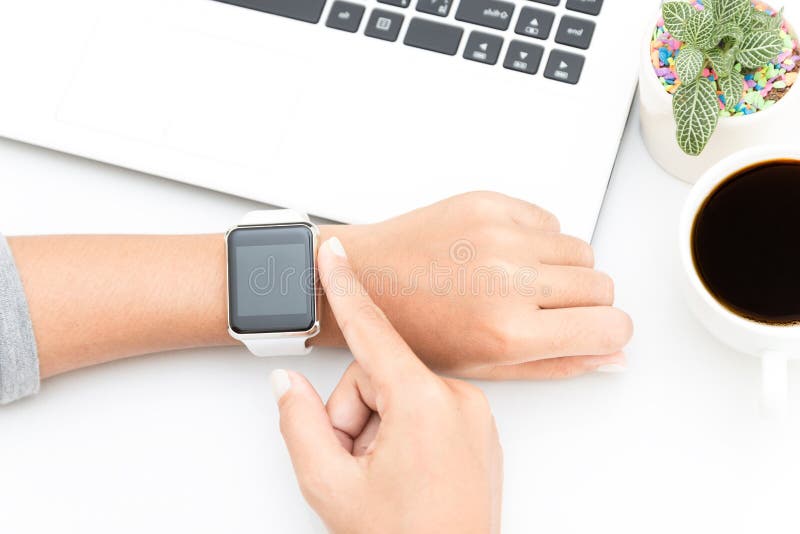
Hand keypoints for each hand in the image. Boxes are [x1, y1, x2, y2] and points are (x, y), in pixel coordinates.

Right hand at [272, 237, 502, 533]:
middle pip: (377, 375)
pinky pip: (426, 409)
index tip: (334, 252)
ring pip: (399, 393)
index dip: (345, 287)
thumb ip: (298, 424)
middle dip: (352, 416)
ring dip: (376, 430)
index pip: (372, 330)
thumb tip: (288, 387)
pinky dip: (403, 434)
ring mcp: (474, 416)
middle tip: (352, 464)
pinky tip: (402, 472)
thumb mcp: (330, 487)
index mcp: (425, 403)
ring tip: (380, 477)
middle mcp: (458, 400)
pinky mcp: (478, 430)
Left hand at [316, 192, 632, 378]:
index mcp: (508, 332)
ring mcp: (498, 234)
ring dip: (562, 270)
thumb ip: (558, 363)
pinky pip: (549, 220)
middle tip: (546, 312)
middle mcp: (509, 279)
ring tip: (520, 283)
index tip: (592, 332)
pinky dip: (537, 240)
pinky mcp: (488, 203)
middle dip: (585, 304)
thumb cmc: (413, 329)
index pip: (610, 327)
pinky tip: (502, 255)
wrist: (366, 279)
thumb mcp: (485, 366)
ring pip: (581, 250)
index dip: (607, 333)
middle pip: (602, 285)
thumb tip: (613, 355)